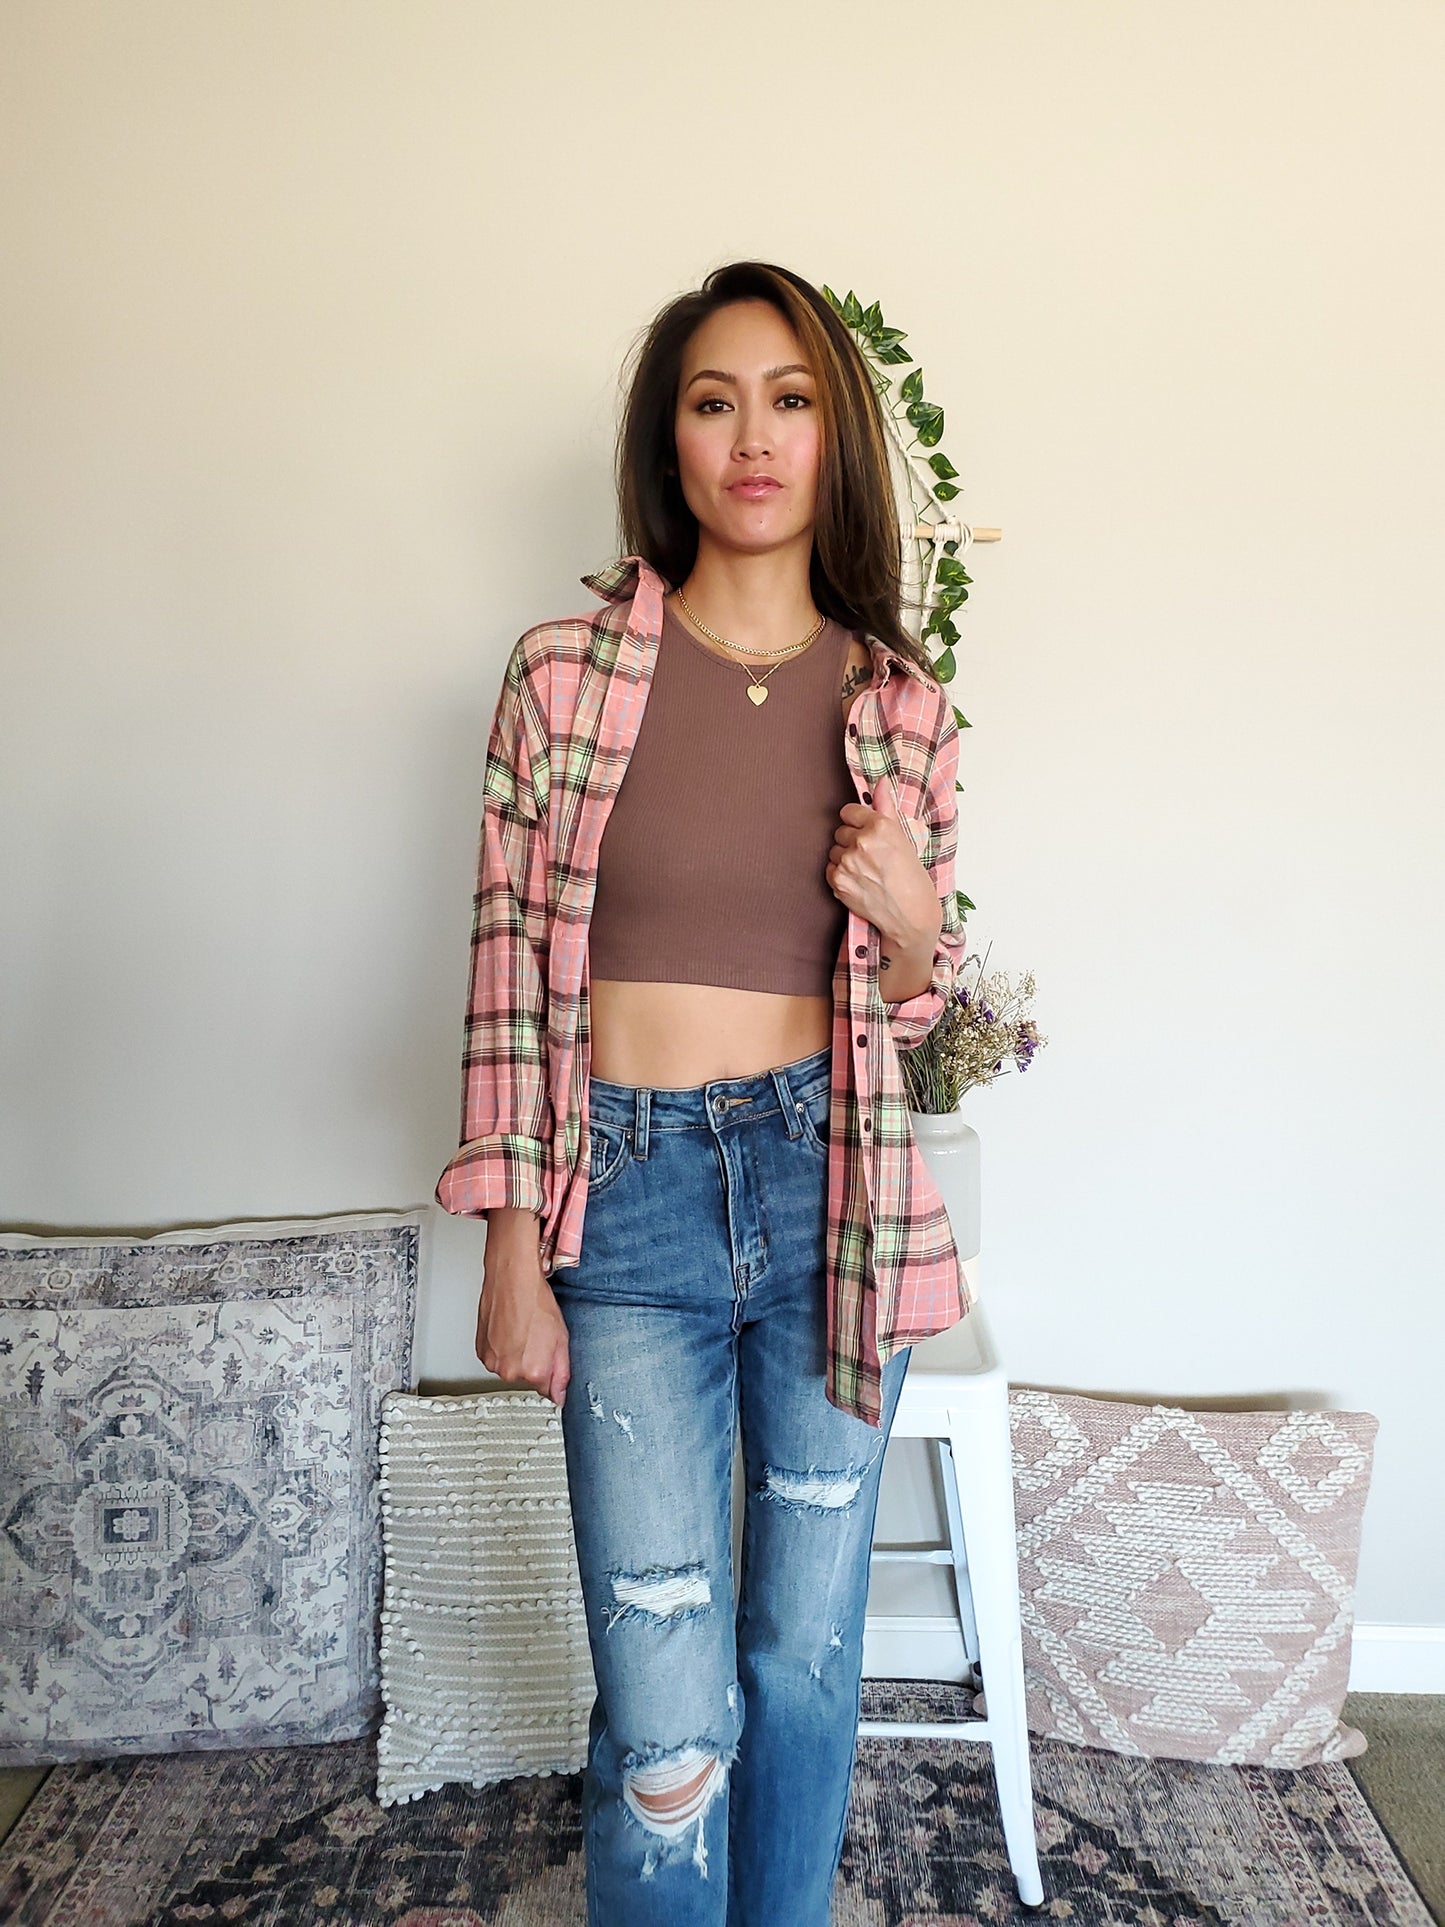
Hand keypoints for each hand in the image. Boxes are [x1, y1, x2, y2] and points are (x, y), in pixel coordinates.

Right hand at [476, 1221, 570, 1406]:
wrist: (512, 1279)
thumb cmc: (535, 1302)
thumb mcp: (562, 1339)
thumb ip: (562, 1374)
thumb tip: (559, 1396)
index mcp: (534, 1371)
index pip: (546, 1390)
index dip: (550, 1371)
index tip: (549, 1358)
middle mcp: (510, 1371)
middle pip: (526, 1378)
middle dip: (533, 1363)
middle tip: (535, 1337)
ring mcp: (493, 1362)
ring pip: (509, 1368)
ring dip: (515, 1356)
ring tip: (521, 1330)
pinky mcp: (480, 1352)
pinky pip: (495, 1358)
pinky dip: (501, 1349)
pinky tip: (508, 1330)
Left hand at [825, 778, 939, 951]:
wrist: (910, 914)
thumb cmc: (912, 877)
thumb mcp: (903, 838)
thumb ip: (886, 807)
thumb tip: (881, 781)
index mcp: (879, 826)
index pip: (849, 811)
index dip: (857, 822)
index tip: (866, 832)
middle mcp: (861, 841)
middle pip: (840, 831)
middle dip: (852, 841)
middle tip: (870, 856)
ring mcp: (847, 862)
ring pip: (834, 851)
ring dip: (845, 859)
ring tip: (866, 871)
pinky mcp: (838, 881)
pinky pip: (829, 869)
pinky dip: (840, 875)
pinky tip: (858, 882)